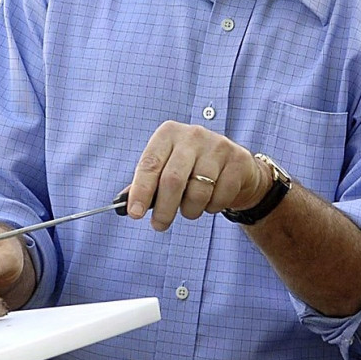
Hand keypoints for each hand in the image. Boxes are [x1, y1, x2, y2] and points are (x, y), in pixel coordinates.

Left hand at [126, 121, 270, 230]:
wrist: (235, 166)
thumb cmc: (192, 168)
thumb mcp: (167, 167)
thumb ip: (147, 184)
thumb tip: (123, 206)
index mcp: (168, 134)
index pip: (149, 164)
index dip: (140, 191)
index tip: (135, 214)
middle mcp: (192, 135)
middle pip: (173, 180)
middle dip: (164, 209)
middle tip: (159, 225)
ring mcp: (217, 146)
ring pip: (198, 192)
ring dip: (190, 210)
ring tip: (190, 208)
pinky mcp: (237, 160)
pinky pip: (220, 197)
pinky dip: (212, 207)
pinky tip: (212, 199)